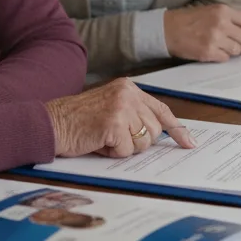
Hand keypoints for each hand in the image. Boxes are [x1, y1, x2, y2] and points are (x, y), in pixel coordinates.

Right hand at [44, 78, 195, 157]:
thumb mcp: (110, 109)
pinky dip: (112, 152)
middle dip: (137, 142)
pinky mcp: (114, 123)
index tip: (189, 142)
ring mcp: (122, 107)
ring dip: (123, 148)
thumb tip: (158, 135)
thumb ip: (133, 115)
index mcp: (128, 87)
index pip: (161, 110)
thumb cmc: (78, 122)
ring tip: (103, 137)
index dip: (177, 129)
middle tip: (113, 137)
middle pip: (154, 130)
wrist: (51, 123)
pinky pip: (127, 150)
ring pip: (143, 142)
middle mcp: (128, 93)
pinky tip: (97, 141)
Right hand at [164, 4, 240, 61]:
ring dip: (231, 52)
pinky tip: (210, 51)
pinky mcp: (207, 51)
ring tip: (217, 46)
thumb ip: (229, 19)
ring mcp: (214, 38)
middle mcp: (221, 23)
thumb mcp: (210, 12)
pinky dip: (220, 57)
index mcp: (222, 10)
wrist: (165, 29)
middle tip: (231, 45)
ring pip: (237, 51)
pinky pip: (225, 59)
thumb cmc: (187, 21)